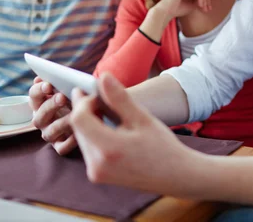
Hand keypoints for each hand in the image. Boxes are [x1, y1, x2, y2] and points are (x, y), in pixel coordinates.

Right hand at [29, 76, 76, 154]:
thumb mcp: (72, 88)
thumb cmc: (78, 98)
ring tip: (74, 115)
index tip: (48, 85)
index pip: (33, 95)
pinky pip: (62, 147)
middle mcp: (42, 120)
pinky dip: (70, 141)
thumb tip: (54, 79)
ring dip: (62, 122)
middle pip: (39, 114)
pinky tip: (80, 133)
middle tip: (62, 97)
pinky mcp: (60, 147)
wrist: (91, 117)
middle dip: (51, 105)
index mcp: (41, 103)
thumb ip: (64, 82)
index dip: (39, 90)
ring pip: (50, 131)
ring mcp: (50, 134)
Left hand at [70, 73, 199, 194]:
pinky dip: (93, 134)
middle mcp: (97, 165)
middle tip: (94, 94)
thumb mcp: (142, 118)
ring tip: (103, 109)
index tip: (96, 93)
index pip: (79, 119)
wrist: (175, 176)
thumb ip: (120, 98)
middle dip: (84, 110)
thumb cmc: (162, 146)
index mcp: (108, 149)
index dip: (84, 102)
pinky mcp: (99, 175)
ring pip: (81, 139)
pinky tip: (106, 126)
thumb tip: (103, 76)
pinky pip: (88, 149)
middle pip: (78, 129)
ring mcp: (96, 173)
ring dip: (88, 122)